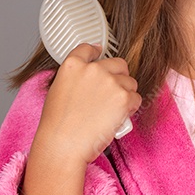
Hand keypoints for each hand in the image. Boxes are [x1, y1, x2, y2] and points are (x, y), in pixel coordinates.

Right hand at [37, 42, 141, 164]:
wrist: (63, 145)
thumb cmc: (57, 125)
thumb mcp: (58, 91)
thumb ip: (76, 78)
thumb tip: (90, 79)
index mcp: (73, 65)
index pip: (89, 48)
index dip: (97, 52)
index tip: (100, 53)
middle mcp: (93, 69)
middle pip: (118, 64)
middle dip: (119, 77)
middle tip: (112, 94)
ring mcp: (110, 82)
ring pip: (130, 82)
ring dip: (126, 94)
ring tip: (112, 111)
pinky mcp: (123, 97)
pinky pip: (136, 98)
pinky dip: (131, 108)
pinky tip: (118, 117)